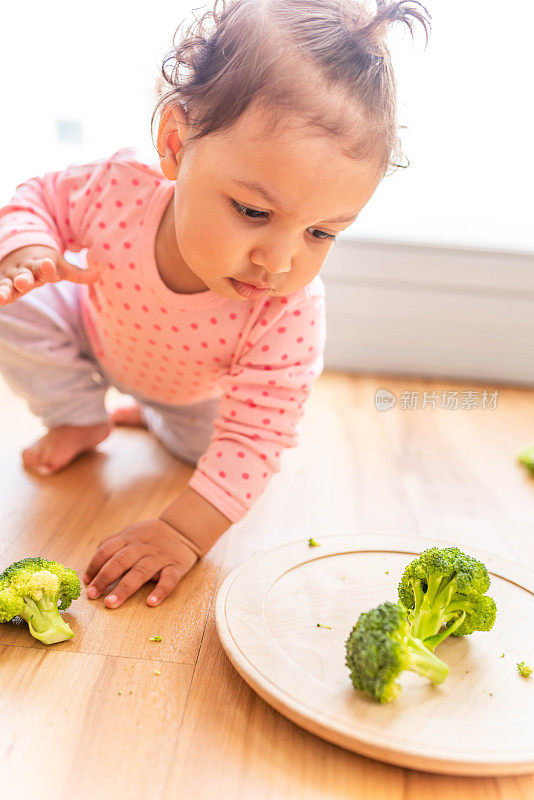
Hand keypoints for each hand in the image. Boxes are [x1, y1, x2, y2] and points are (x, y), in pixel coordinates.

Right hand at [0, 244, 99, 304]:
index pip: (44, 267)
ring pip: (6, 284)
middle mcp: (24, 272)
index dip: (46, 267)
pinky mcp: (1, 284)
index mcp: (40, 266)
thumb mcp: (61, 267)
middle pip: (24, 276)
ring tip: (1, 298)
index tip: (48, 263)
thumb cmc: (45, 264)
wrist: (20, 251)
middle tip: (24, 282)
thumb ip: (78, 274)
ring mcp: (10, 278)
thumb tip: (99, 274)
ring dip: (3, 290)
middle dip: (23, 279)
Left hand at [83, 518, 198, 608]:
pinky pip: (169, 579)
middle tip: (92, 595)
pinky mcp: (176, 566)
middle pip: (120, 561)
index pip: (107, 550)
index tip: (86, 582)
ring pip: (140, 571)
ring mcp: (159, 556)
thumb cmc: (150, 536)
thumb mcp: (130, 533)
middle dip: (104, 578)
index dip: (95, 565)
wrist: (182, 529)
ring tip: (111, 603)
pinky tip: (151, 602)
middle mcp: (142, 547)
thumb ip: (110, 545)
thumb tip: (90, 569)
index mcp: (128, 538)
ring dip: (124, 588)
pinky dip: (160, 590)